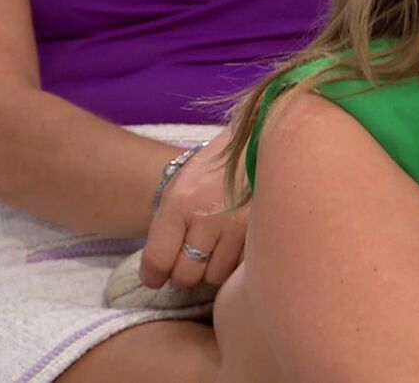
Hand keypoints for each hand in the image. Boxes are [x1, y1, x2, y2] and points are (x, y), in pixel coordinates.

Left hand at [139, 137, 248, 290]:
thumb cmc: (217, 164)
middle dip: (184, 273)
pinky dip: (237, 265)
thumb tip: (161, 268)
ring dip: (212, 269)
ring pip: (216, 276)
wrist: (262, 140)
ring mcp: (239, 228)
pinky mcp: (264, 233)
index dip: (153, 276)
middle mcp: (208, 219)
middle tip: (189, 262)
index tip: (156, 277)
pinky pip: (242, 268)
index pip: (157, 261)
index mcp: (180, 203)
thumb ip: (170, 224)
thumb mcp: (183, 185)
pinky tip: (237, 249)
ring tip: (216, 252)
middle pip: (186, 275)